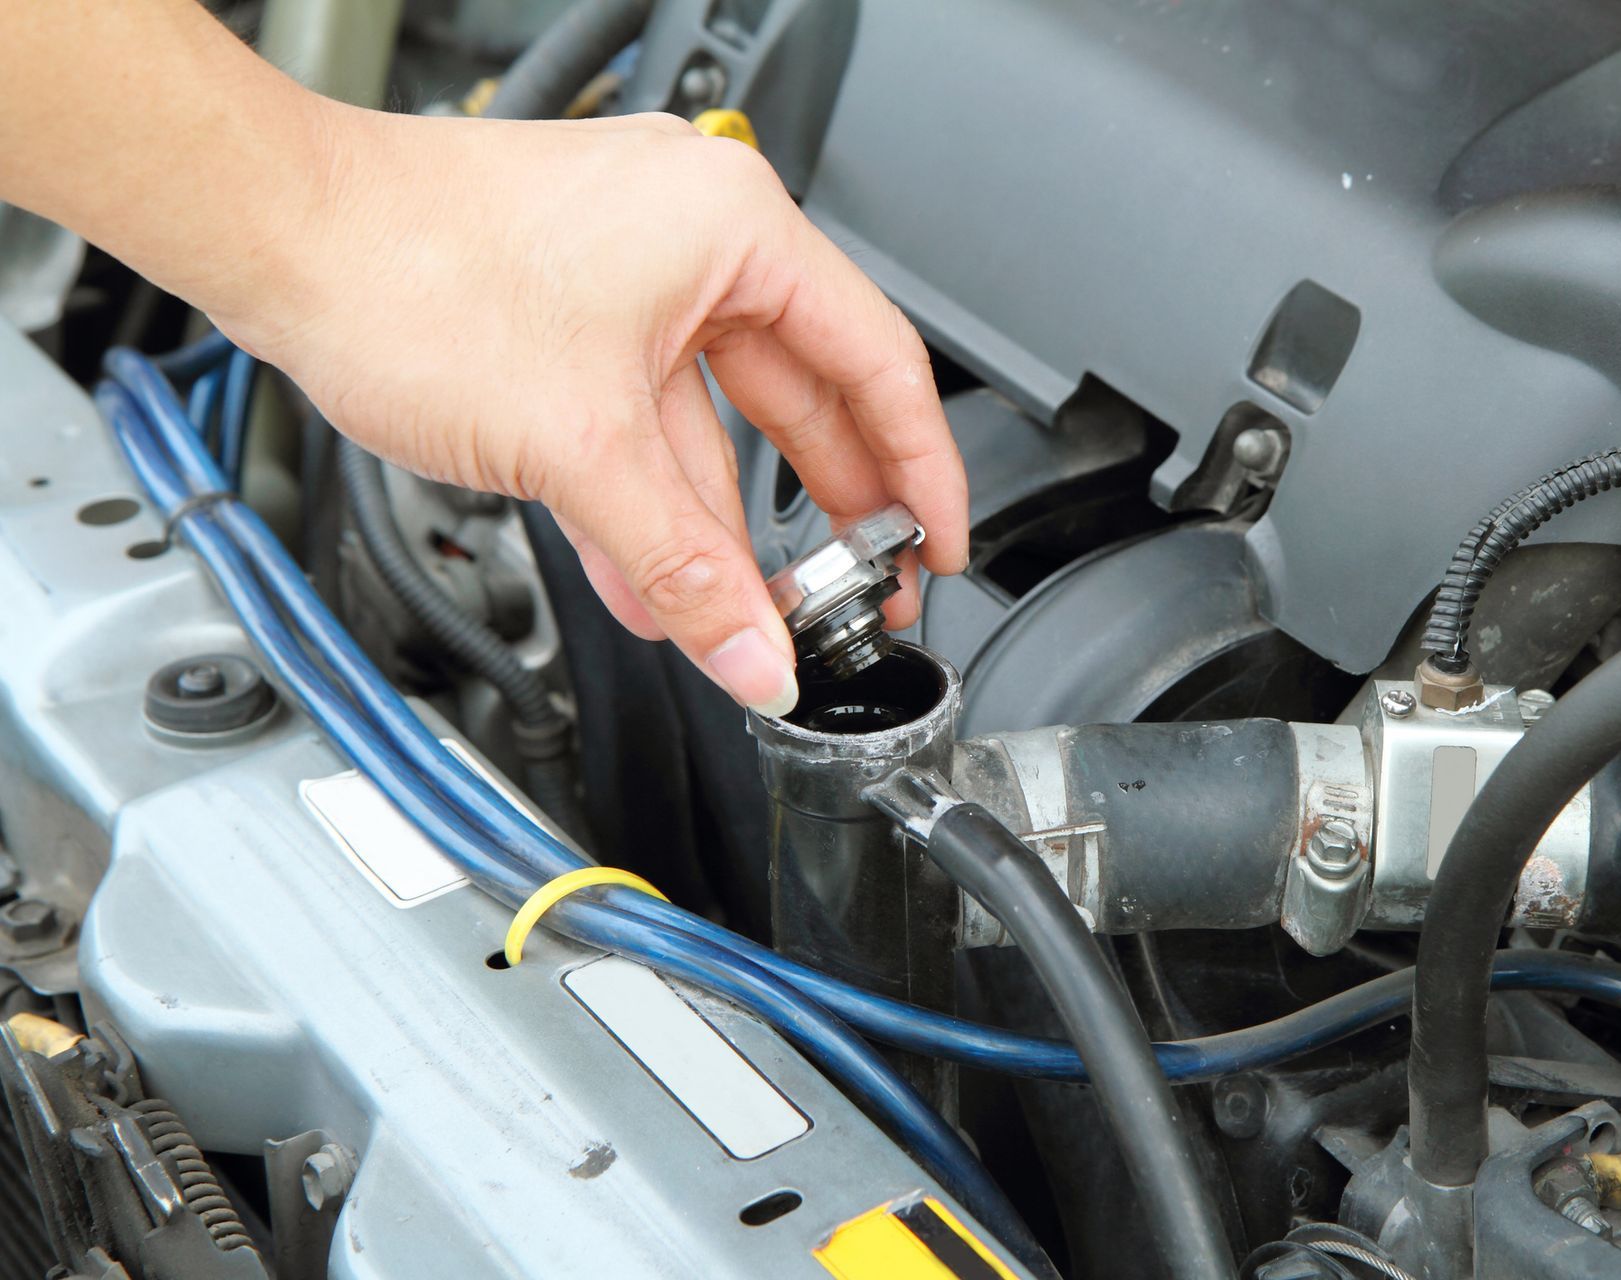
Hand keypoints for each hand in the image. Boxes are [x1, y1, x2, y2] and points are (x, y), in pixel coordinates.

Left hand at [214, 104, 967, 715]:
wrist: (275, 237)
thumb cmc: (409, 267)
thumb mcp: (582, 447)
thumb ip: (684, 568)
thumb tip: (755, 652)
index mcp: (736, 230)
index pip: (878, 365)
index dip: (919, 472)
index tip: (935, 547)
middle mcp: (696, 239)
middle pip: (804, 398)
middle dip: (821, 512)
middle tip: (853, 593)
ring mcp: (632, 274)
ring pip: (714, 424)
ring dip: (718, 528)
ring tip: (740, 615)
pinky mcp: (575, 310)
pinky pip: (646, 419)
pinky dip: (652, 498)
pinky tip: (656, 578)